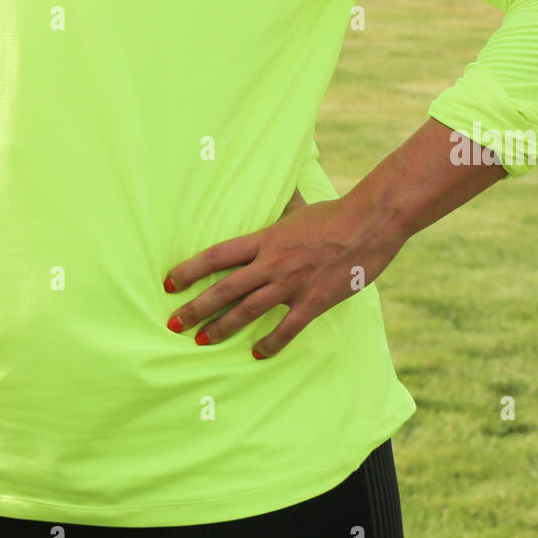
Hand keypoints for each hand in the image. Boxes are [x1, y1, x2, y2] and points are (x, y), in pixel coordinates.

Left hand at [162, 190, 405, 358]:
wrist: (368, 224)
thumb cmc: (334, 213)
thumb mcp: (299, 206)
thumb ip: (282, 203)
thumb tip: (278, 184)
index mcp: (264, 239)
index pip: (217, 256)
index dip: (189, 270)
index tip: (169, 283)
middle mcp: (271, 263)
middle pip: (224, 288)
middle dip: (195, 308)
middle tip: (173, 323)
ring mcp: (291, 284)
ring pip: (247, 311)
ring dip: (221, 328)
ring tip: (201, 341)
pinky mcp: (312, 302)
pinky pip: (286, 329)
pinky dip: (270, 344)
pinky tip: (256, 354)